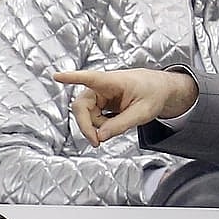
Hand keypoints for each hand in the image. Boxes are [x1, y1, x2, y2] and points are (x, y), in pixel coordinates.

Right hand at [53, 68, 198, 146]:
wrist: (161, 90)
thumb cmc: (154, 93)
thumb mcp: (142, 113)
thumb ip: (121, 125)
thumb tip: (99, 136)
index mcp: (112, 81)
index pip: (89, 78)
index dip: (72, 78)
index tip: (57, 76)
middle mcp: (102, 86)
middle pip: (82, 106)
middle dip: (87, 125)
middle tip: (96, 142)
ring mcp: (101, 95)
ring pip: (87, 115)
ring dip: (97, 127)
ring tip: (116, 127)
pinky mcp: (102, 103)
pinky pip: (94, 118)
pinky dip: (101, 126)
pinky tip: (113, 125)